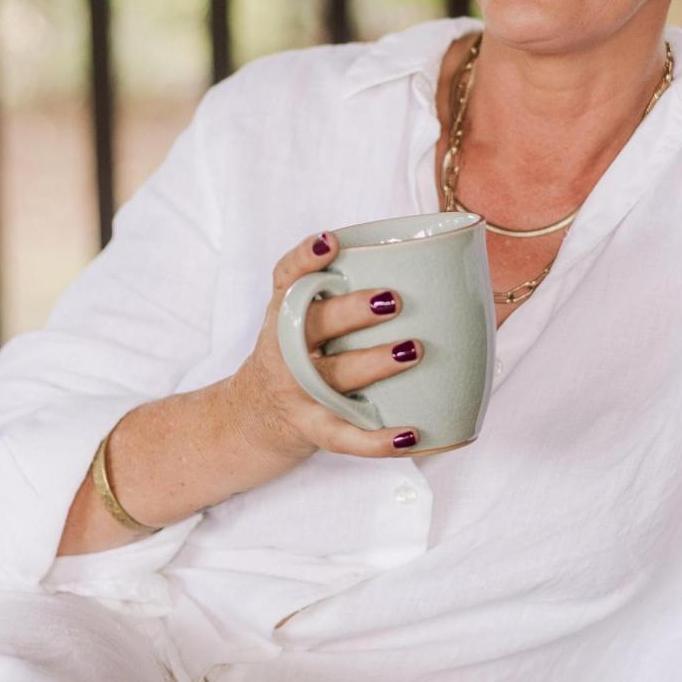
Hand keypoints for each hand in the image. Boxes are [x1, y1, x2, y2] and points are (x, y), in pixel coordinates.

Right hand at [227, 232, 423, 461]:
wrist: (251, 417)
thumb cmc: (297, 357)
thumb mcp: (301, 321)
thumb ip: (341, 296)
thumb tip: (429, 269)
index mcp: (286, 314)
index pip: (287, 278)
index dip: (305, 258)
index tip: (331, 242)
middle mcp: (286, 349)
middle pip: (314, 324)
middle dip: (352, 310)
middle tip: (392, 300)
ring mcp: (297, 391)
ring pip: (335, 376)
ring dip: (374, 363)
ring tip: (412, 349)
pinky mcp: (311, 428)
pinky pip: (344, 437)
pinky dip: (376, 440)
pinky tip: (409, 435)